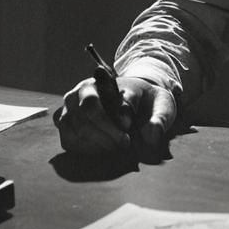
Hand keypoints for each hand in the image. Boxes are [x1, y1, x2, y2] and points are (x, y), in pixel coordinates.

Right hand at [54, 75, 175, 157]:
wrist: (136, 103)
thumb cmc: (147, 103)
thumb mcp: (161, 105)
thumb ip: (160, 119)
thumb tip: (152, 136)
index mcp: (104, 78)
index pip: (109, 94)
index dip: (117, 114)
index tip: (128, 127)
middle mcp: (82, 90)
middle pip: (87, 111)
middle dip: (106, 132)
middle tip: (124, 144)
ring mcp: (70, 107)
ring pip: (76, 128)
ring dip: (96, 143)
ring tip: (115, 148)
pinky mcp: (66, 125)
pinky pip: (69, 141)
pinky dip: (85, 150)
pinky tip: (102, 151)